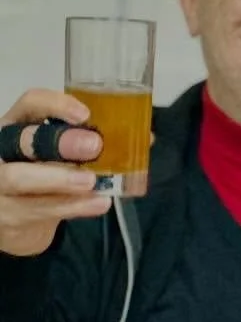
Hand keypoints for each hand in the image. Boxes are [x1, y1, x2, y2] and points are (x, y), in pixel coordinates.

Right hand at [0, 89, 108, 256]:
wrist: (18, 217)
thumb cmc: (46, 173)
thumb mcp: (63, 153)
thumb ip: (96, 142)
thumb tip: (146, 137)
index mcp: (19, 125)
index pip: (31, 104)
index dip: (55, 105)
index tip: (85, 114)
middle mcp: (3, 150)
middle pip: (21, 140)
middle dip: (58, 143)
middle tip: (93, 147)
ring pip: (21, 178)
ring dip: (62, 180)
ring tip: (93, 182)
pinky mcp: (5, 213)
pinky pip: (36, 209)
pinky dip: (70, 207)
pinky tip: (97, 203)